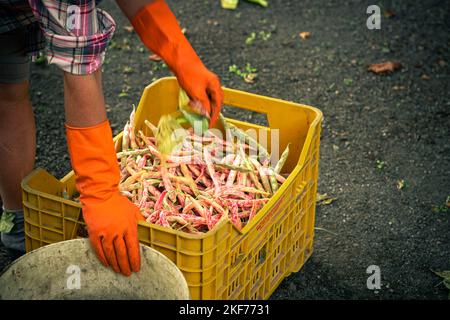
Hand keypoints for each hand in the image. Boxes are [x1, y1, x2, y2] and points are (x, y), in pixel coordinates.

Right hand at [82, 193, 143, 275]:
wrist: (100, 194)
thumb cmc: (118, 202)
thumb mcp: (134, 210)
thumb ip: (140, 221)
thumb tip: (147, 230)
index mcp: (129, 227)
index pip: (134, 248)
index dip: (135, 260)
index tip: (136, 268)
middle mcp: (118, 232)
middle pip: (122, 254)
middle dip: (126, 265)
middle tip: (127, 274)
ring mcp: (106, 233)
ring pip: (111, 254)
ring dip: (115, 264)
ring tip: (118, 271)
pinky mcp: (95, 233)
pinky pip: (99, 249)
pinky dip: (103, 258)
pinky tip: (107, 264)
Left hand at [130, 0, 222, 126]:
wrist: (179, 59)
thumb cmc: (189, 74)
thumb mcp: (197, 93)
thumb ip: (204, 105)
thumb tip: (208, 115)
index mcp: (215, 86)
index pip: (218, 105)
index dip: (214, 116)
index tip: (209, 126)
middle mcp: (212, 84)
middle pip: (214, 102)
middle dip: (209, 113)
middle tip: (203, 123)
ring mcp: (205, 83)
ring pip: (206, 99)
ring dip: (202, 107)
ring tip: (196, 114)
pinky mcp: (197, 82)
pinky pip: (200, 95)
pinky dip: (197, 101)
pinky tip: (191, 103)